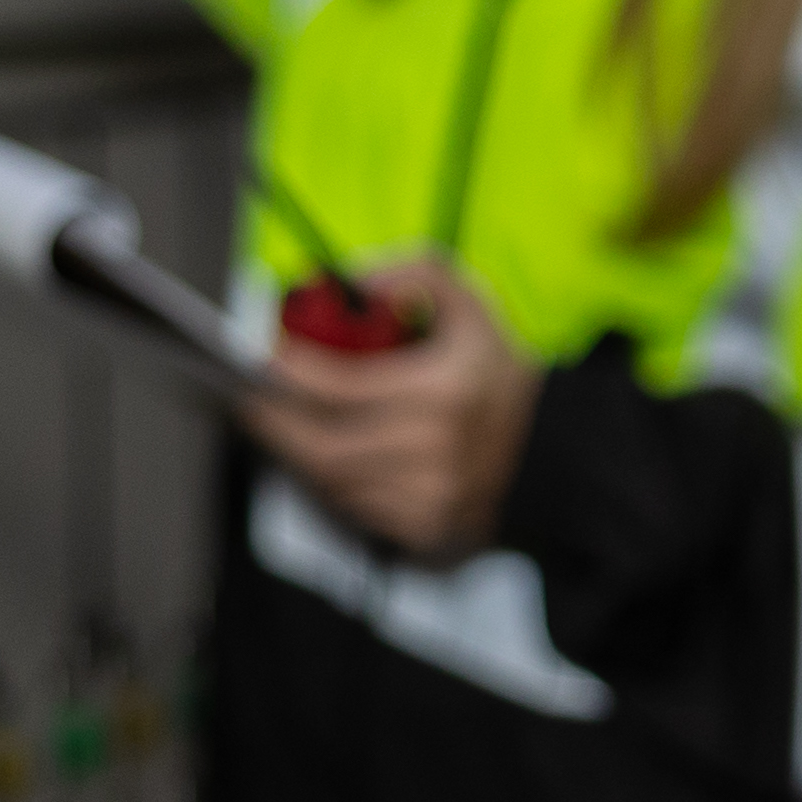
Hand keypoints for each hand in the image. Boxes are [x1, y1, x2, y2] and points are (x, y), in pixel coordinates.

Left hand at [235, 258, 540, 561]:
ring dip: (297, 452)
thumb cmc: (498, 374)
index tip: (267, 357)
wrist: (549, 450)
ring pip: (331, 480)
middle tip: (251, 399)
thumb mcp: (470, 304)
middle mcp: (434, 449)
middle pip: (321, 445)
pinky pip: (353, 507)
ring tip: (284, 422)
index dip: (292, 374)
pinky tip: (327, 453)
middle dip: (273, 422)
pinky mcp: (422, 528)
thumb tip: (355, 280)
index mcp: (443, 390)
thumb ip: (415, 274)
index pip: (341, 388)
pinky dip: (330, 480)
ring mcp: (427, 496)